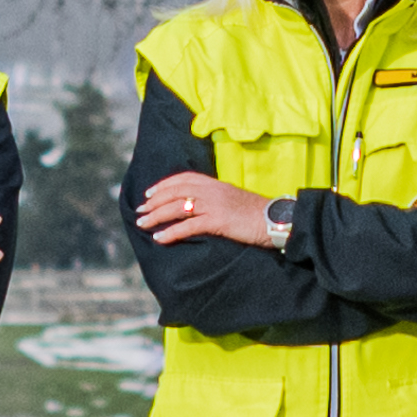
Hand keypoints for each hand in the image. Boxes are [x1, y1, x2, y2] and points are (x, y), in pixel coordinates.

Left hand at [134, 169, 283, 250]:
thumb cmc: (258, 214)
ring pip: (177, 207)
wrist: (276, 219)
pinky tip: (159, 238)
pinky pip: (188, 225)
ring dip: (156, 216)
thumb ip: (218, 200)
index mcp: (216, 184)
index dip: (164, 185)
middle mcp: (212, 190)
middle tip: (139, 211)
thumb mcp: (235, 200)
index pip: (184, 178)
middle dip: (154, 201)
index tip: (150, 193)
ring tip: (142, 224)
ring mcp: (214, 204)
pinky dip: (171, 232)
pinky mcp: (218, 220)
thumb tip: (201, 209)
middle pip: (175, 192)